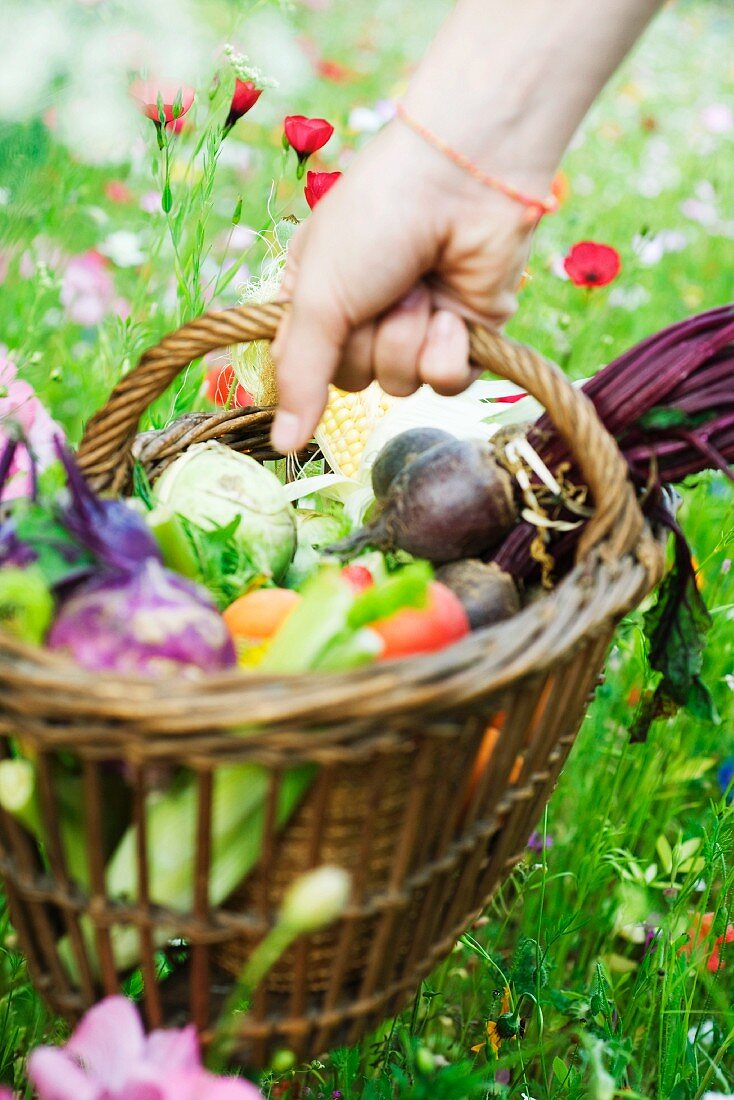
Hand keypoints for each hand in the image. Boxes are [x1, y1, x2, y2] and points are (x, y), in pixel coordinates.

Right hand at [270, 120, 547, 453]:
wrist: (463, 181)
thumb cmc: (376, 220)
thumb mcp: (318, 296)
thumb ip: (299, 376)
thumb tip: (282, 446)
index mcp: (316, 298)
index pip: (301, 367)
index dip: (311, 357)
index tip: (324, 321)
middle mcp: (363, 317)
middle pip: (353, 382)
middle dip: (367, 340)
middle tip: (382, 289)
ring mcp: (415, 328)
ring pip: (399, 387)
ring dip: (408, 338)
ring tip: (420, 287)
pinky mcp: (463, 338)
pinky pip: (444, 384)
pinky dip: (447, 350)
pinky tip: (452, 311)